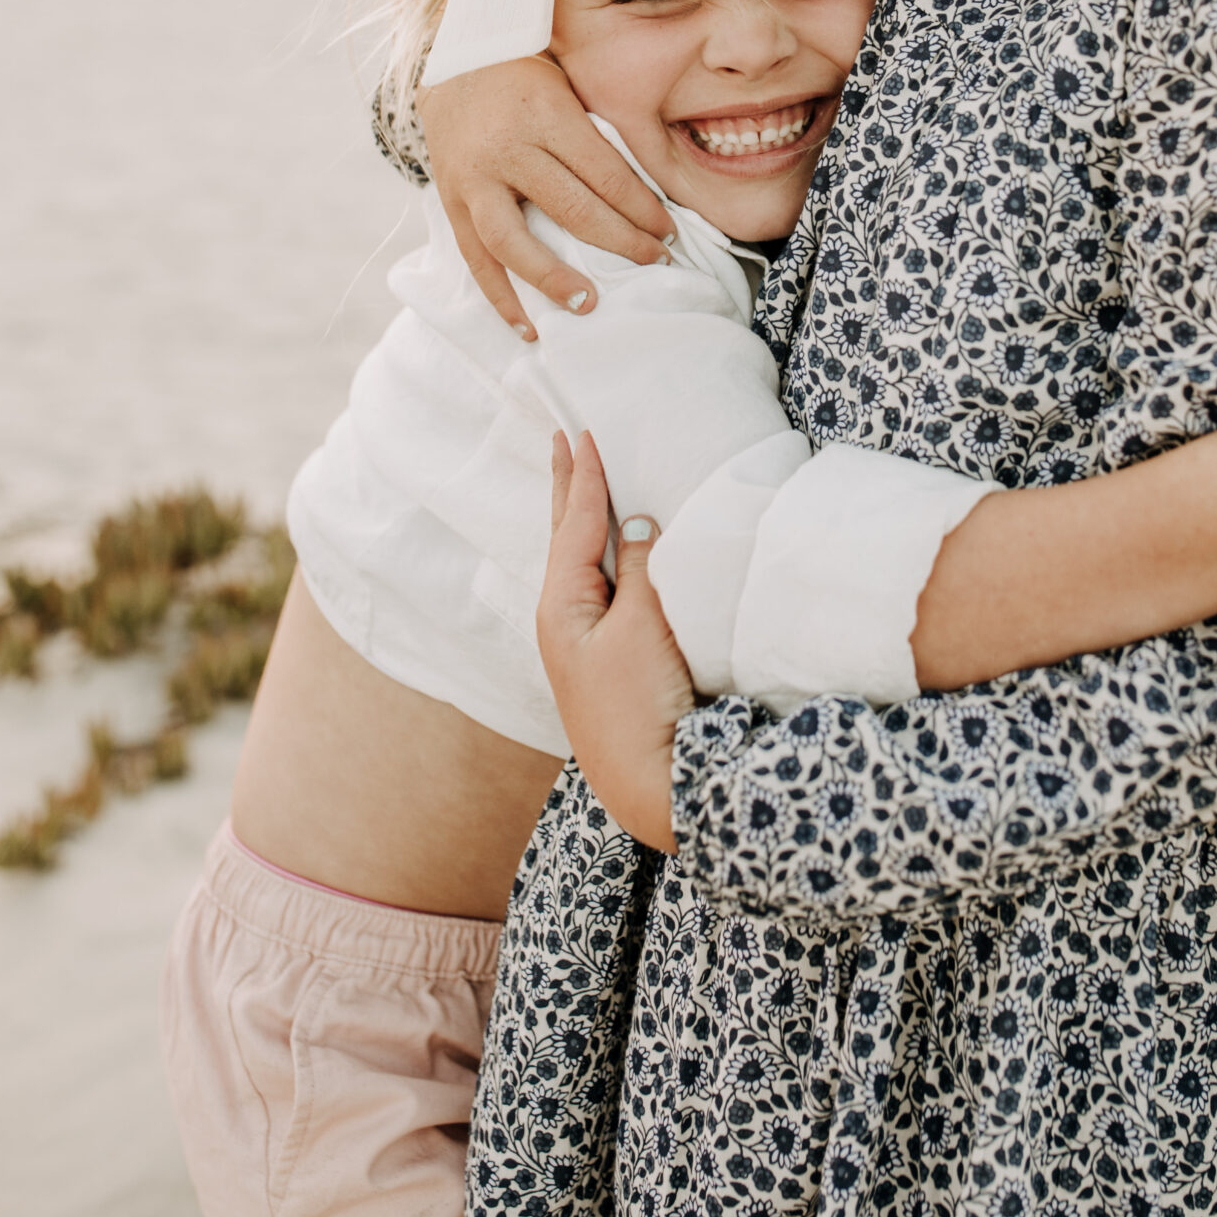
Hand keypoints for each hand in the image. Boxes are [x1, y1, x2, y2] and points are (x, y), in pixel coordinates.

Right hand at [418, 58, 672, 336]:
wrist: (452, 55)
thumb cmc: (526, 72)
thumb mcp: (568, 87)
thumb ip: (595, 135)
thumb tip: (644, 196)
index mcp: (546, 115)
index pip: (605, 174)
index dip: (642, 208)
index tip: (669, 232)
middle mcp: (508, 149)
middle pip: (571, 209)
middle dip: (621, 242)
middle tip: (655, 262)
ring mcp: (474, 178)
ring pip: (515, 241)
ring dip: (554, 280)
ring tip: (590, 305)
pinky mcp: (450, 199)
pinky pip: (475, 257)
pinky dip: (500, 297)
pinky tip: (527, 327)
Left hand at [538, 432, 691, 850]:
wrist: (655, 785)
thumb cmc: (642, 704)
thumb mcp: (643, 626)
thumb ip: (639, 566)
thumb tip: (636, 524)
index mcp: (561, 605)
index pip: (577, 524)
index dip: (586, 477)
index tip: (585, 431)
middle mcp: (564, 621)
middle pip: (566, 537)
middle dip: (568, 488)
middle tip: (563, 439)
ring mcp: (584, 643)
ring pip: (583, 562)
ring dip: (585, 519)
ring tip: (583, 480)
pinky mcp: (610, 660)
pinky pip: (603, 587)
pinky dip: (605, 555)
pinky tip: (612, 549)